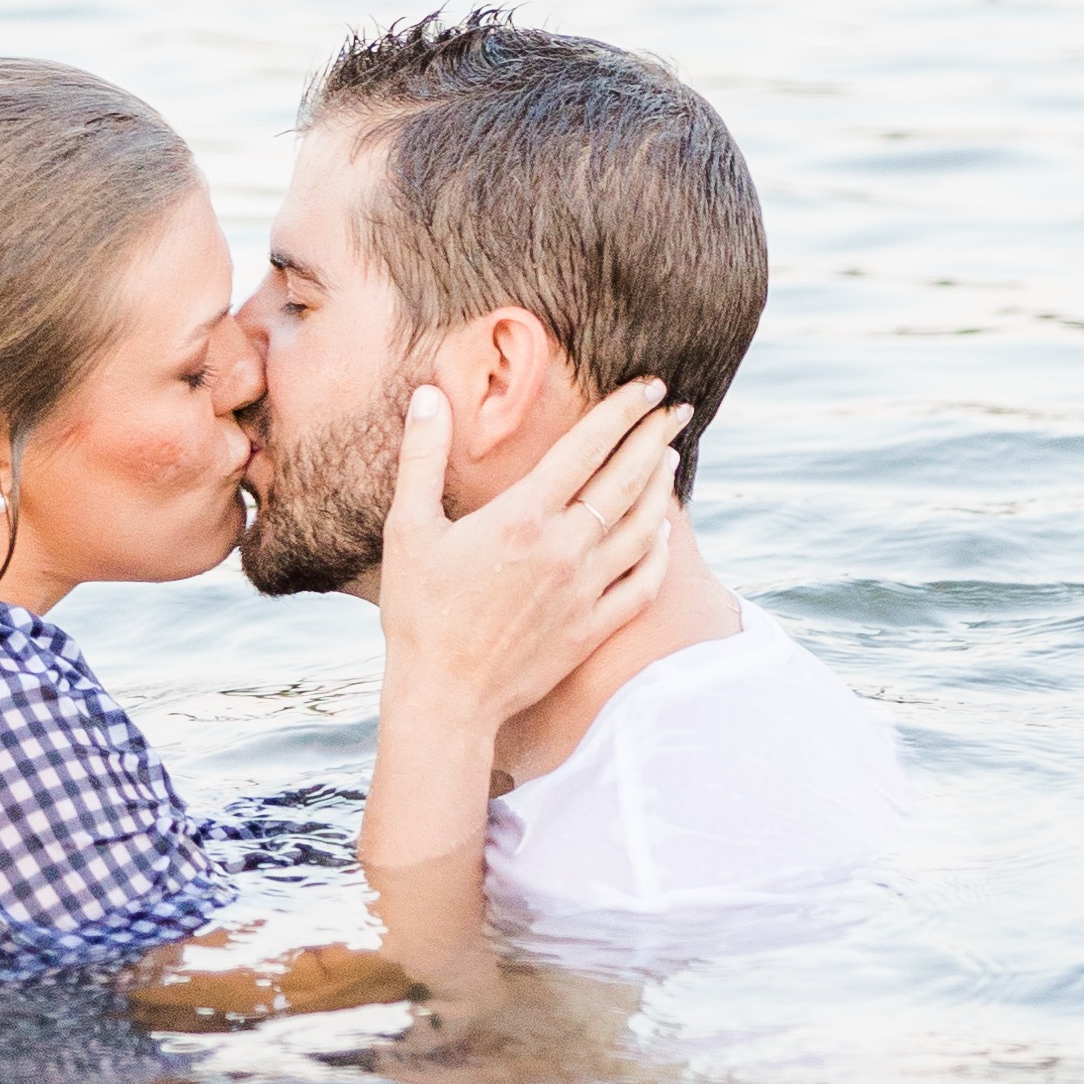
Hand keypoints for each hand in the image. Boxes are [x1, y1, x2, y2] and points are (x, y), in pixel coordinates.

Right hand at [376, 376, 683, 741]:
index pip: (586, 447)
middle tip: (676, 409)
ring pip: (639, 530)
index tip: (648, 385)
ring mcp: (583, 593)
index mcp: (521, 517)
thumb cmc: (419, 612)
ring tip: (670, 460)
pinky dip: (656, 554)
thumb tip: (427, 394)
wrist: (444, 698)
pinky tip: (661, 535)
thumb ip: (423, 456)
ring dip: (659, 490)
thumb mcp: (408, 526)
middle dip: (654, 438)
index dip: (622, 411)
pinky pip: (640, 586)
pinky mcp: (590, 630)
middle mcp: (562, 550)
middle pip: (624, 481)